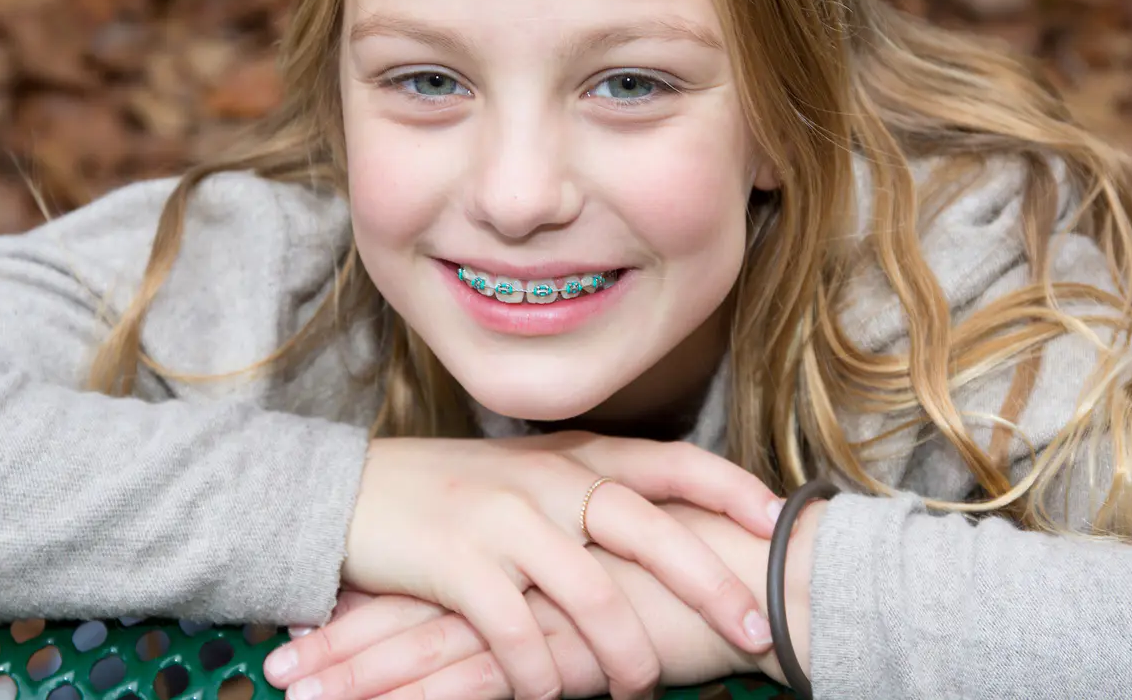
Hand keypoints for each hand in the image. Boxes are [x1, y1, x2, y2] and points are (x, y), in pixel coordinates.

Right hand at [328, 433, 783, 699]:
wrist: (351, 493)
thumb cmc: (455, 493)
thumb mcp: (530, 477)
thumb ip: (593, 494)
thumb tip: (668, 532)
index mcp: (574, 454)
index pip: (670, 461)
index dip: (729, 488)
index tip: (780, 520)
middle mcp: (548, 479)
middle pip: (649, 529)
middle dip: (708, 585)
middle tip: (755, 633)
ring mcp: (504, 520)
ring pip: (590, 593)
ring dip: (625, 652)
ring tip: (643, 689)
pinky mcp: (458, 564)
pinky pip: (517, 633)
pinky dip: (540, 672)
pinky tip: (550, 693)